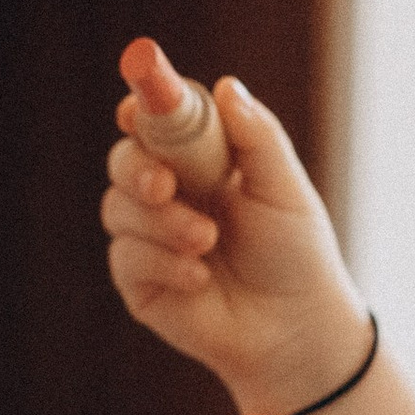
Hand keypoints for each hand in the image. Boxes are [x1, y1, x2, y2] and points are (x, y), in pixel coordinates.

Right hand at [100, 47, 367, 412]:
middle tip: (165, 185)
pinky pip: (126, 256)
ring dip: (162, 224)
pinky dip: (162, 262)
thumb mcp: (284, 188)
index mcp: (202, 160)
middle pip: (124, 158)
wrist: (296, 330)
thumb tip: (227, 85)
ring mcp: (149, 236)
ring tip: (207, 242)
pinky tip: (199, 278)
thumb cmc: (296, 254)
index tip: (137, 104)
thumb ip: (256, 137)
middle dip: (136, 167)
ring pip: (118, 207)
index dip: (144, 104)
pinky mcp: (139, 281)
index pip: (161, 120)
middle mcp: (169, 192)